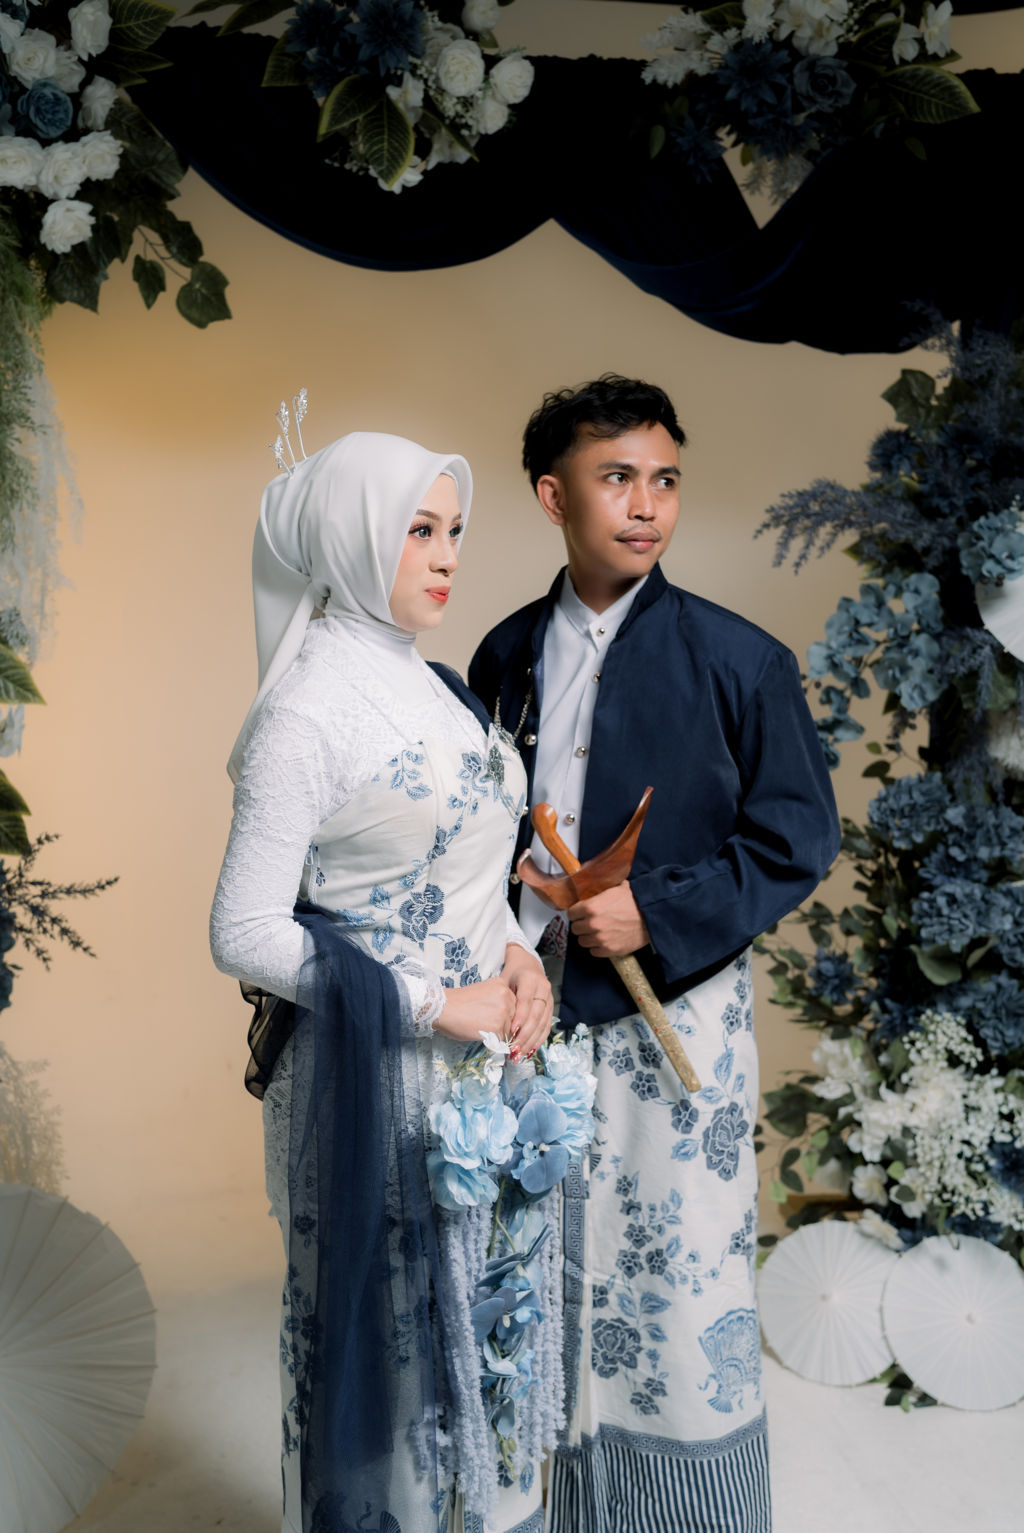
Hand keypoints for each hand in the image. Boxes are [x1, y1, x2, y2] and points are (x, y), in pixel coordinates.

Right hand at [434, 977, 514, 1044]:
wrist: (443, 1008)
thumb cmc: (458, 1002)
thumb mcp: (484, 992)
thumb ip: (498, 1000)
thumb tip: (509, 1017)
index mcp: (502, 984)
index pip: (515, 1004)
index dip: (506, 1014)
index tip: (495, 1018)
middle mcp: (506, 995)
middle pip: (515, 1016)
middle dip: (505, 1024)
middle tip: (489, 1026)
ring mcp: (503, 1011)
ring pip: (509, 1029)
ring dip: (500, 1034)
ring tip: (484, 1030)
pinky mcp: (497, 1026)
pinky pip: (502, 1039)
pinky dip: (494, 1041)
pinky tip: (483, 1036)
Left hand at [500, 944, 552, 1059]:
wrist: (527, 965)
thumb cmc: (510, 975)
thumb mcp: (502, 981)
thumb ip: (501, 1000)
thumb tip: (494, 1025)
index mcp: (529, 979)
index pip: (525, 1001)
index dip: (519, 1018)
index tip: (510, 1032)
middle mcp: (543, 988)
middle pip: (536, 1015)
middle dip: (525, 1035)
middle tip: (514, 1050)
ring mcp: (549, 998)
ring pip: (543, 1023)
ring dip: (531, 1041)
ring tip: (520, 1055)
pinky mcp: (551, 1007)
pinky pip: (546, 1026)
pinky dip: (538, 1040)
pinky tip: (530, 1050)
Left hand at [568, 882, 648, 958]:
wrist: (652, 915)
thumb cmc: (635, 900)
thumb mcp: (614, 888)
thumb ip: (599, 891)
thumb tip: (593, 886)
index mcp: (591, 907)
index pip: (571, 913)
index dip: (576, 913)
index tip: (580, 914)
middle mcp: (592, 924)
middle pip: (575, 929)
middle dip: (582, 925)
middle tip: (590, 922)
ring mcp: (600, 939)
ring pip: (582, 941)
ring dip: (588, 937)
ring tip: (598, 932)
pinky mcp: (609, 950)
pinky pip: (594, 951)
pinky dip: (598, 947)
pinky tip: (605, 940)